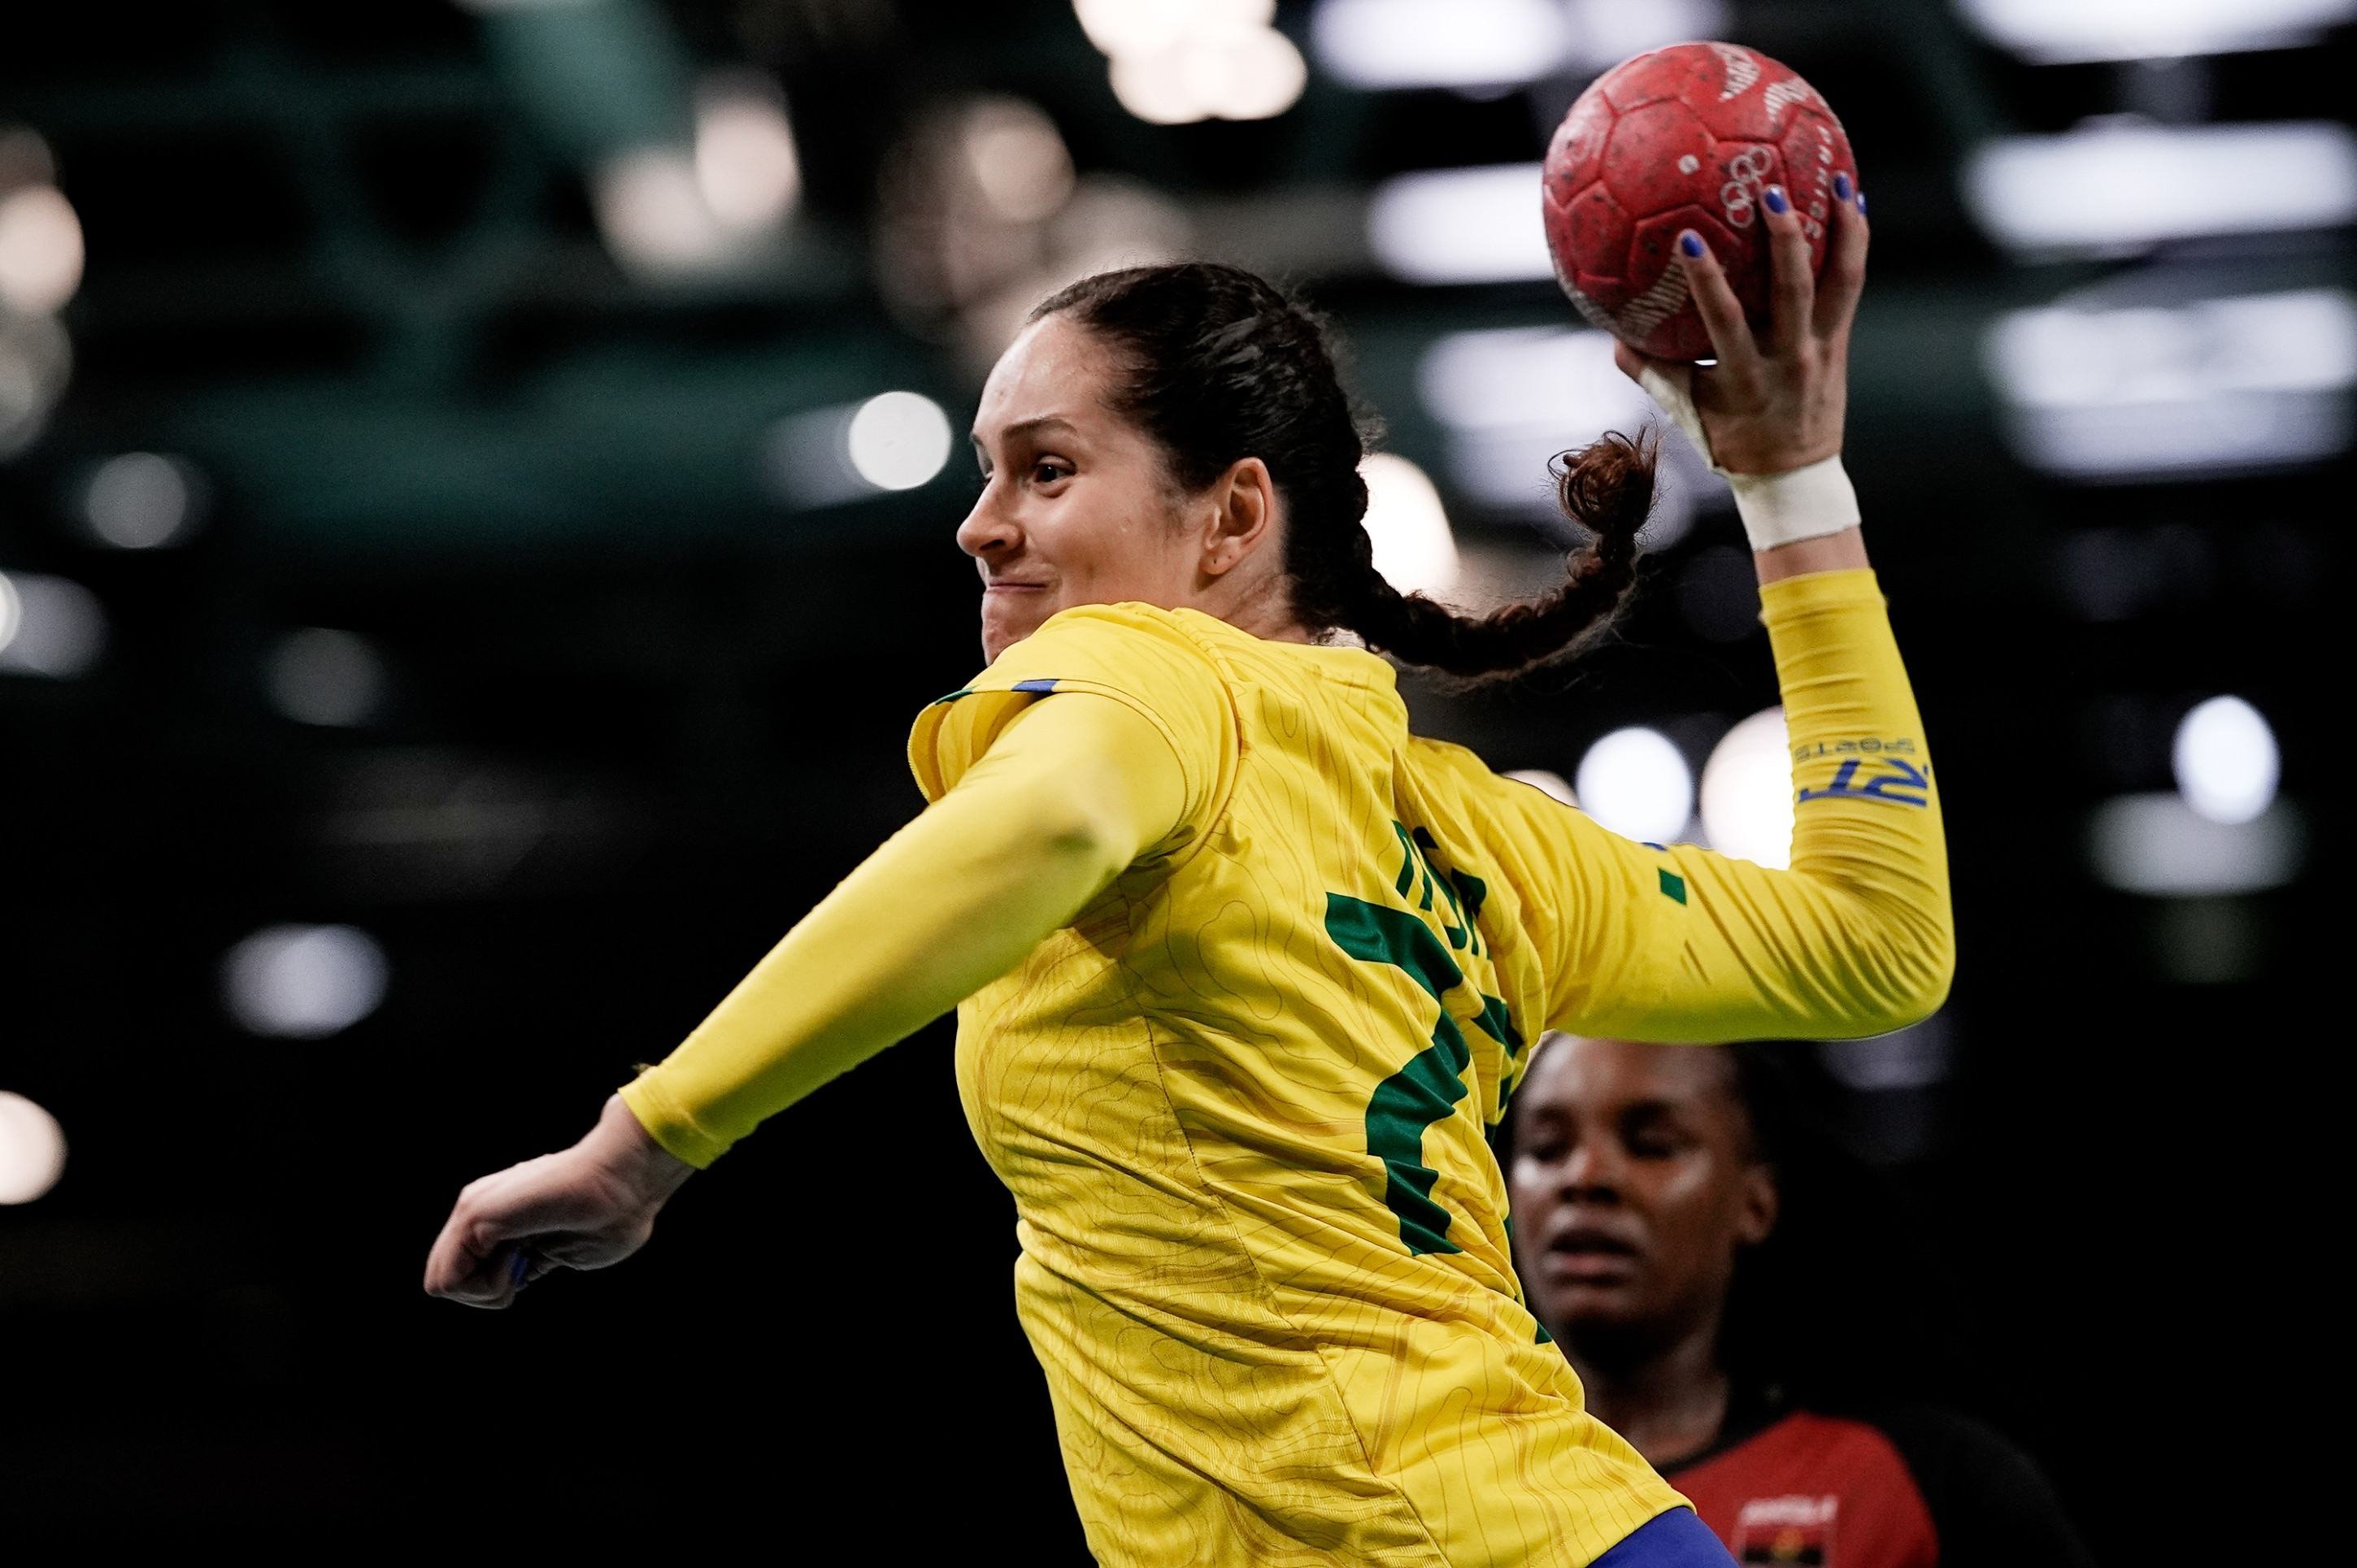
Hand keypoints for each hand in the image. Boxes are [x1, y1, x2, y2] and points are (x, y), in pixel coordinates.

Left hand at [423, 1094, 695, 1308]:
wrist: (625, 1179)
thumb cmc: (612, 1215)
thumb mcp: (562, 1249)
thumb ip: (533, 1260)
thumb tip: (518, 1277)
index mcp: (498, 1218)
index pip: (465, 1274)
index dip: (497, 1287)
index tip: (533, 1268)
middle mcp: (478, 1210)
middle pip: (448, 1280)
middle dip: (487, 1292)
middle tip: (526, 1267)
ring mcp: (473, 1210)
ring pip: (440, 1285)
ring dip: (488, 1290)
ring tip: (525, 1259)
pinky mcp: (474, 1215)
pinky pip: (449, 1282)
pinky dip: (486, 1286)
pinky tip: (520, 1258)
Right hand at [1615, 175, 1868, 476]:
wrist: (1795, 476)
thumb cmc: (1732, 442)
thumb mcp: (1687, 412)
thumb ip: (1650, 373)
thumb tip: (1612, 333)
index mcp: (1746, 377)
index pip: (1725, 321)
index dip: (1708, 280)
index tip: (1689, 238)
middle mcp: (1790, 359)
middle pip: (1792, 290)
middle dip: (1784, 239)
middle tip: (1770, 190)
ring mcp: (1822, 347)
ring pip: (1840, 280)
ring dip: (1840, 228)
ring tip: (1836, 179)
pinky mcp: (1842, 339)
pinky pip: (1851, 283)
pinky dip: (1854, 241)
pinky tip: (1853, 201)